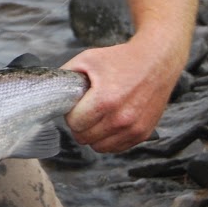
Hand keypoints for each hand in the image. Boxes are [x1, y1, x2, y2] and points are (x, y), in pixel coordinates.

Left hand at [61, 34, 183, 153]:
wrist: (156, 61)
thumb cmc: (121, 59)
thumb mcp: (88, 59)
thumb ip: (66, 76)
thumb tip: (51, 91)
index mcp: (105, 100)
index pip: (74, 123)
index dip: (72, 113)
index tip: (78, 104)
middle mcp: (121, 119)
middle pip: (84, 138)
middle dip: (81, 124)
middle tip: (87, 109)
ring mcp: (134, 129)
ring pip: (99, 147)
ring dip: (95, 134)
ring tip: (99, 115)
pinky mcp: (143, 134)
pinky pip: (116, 148)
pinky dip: (110, 138)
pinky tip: (111, 121)